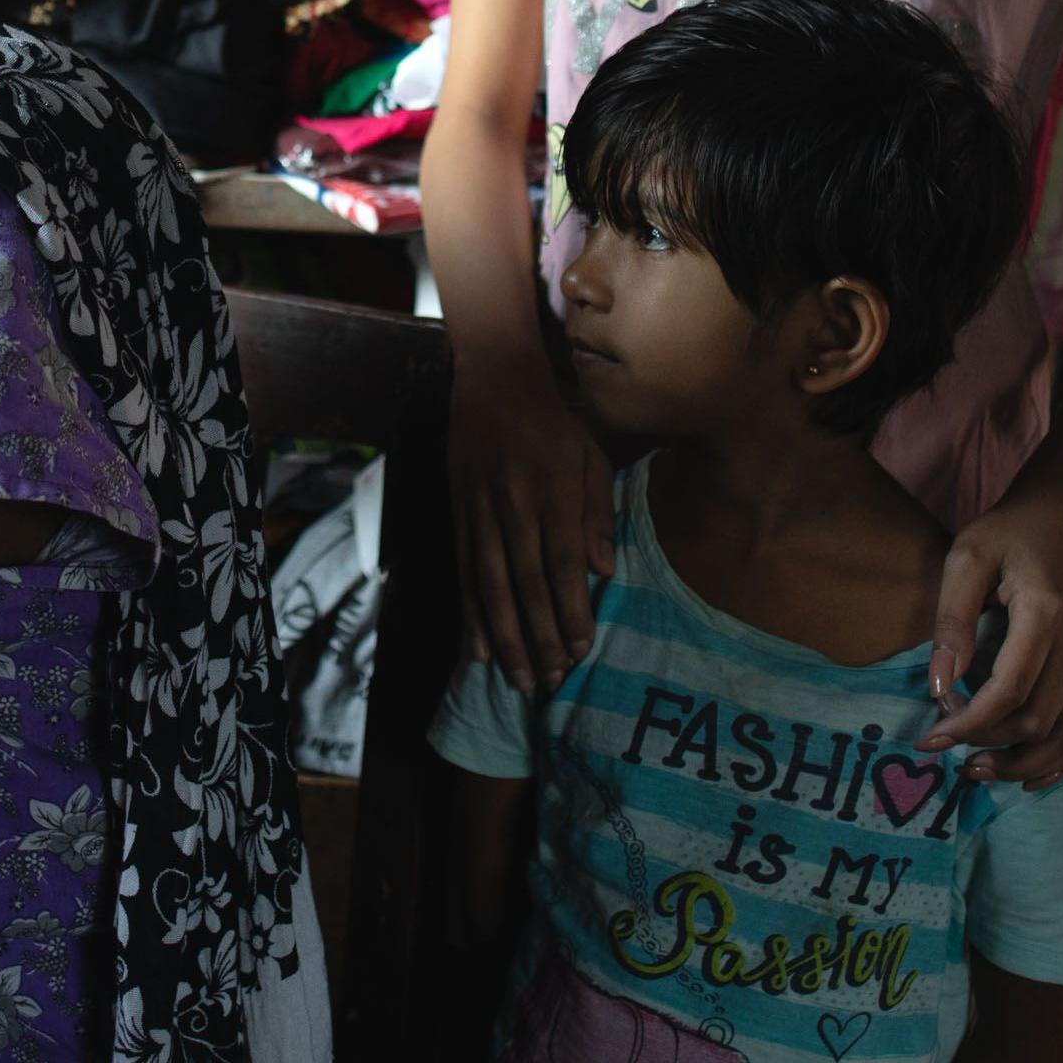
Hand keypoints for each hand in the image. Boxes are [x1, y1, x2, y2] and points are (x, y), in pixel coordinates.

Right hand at [447, 343, 615, 693]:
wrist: (493, 381)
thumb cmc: (554, 422)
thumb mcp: (591, 455)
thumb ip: (598, 512)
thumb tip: (604, 570)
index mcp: (552, 489)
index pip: (563, 560)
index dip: (572, 608)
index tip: (581, 649)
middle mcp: (513, 504)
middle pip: (526, 582)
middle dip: (539, 637)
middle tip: (551, 681)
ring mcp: (480, 512)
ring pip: (491, 586)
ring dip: (505, 637)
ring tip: (519, 679)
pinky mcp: (458, 516)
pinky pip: (465, 573)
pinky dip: (470, 615)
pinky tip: (478, 649)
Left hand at [923, 480, 1062, 785]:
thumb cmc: (1011, 531)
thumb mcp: (966, 557)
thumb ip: (951, 621)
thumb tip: (938, 687)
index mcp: (1049, 614)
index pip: (1009, 691)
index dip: (968, 724)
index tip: (930, 739)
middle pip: (1040, 721)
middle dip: (990, 746)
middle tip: (948, 751)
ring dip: (1026, 764)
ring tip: (981, 770)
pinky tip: (1031, 773)